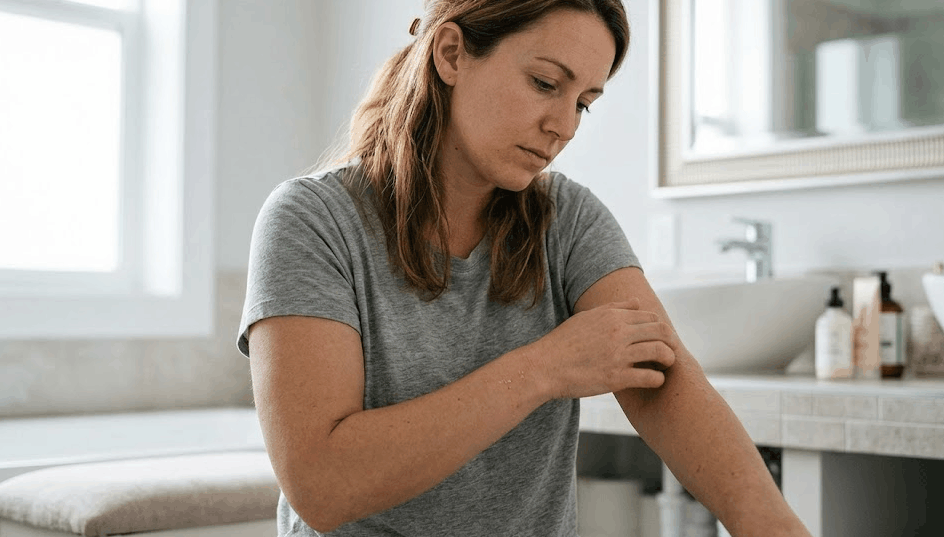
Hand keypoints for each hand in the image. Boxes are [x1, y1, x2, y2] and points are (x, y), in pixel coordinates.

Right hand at [528, 299, 679, 398]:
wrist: (545, 367)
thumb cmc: (564, 342)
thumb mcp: (587, 317)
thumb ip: (614, 308)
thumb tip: (637, 303)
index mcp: (612, 316)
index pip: (650, 316)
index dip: (660, 327)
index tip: (660, 338)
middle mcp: (618, 332)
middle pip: (661, 331)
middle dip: (670, 341)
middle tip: (670, 351)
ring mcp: (619, 355)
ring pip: (660, 352)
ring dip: (669, 359)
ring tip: (666, 365)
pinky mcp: (617, 378)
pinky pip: (650, 377)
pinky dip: (658, 379)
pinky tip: (654, 381)